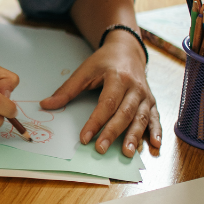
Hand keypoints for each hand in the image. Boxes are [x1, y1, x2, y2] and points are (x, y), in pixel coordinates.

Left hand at [41, 31, 161, 157]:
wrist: (128, 50)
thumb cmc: (105, 61)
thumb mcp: (85, 70)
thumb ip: (67, 89)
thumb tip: (46, 105)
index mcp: (118, 78)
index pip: (106, 103)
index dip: (95, 122)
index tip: (84, 137)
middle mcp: (135, 88)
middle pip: (124, 113)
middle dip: (113, 133)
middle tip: (101, 149)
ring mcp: (146, 96)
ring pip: (141, 118)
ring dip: (134, 137)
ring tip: (127, 153)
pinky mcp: (152, 102)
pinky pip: (155, 118)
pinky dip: (156, 132)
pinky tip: (154, 144)